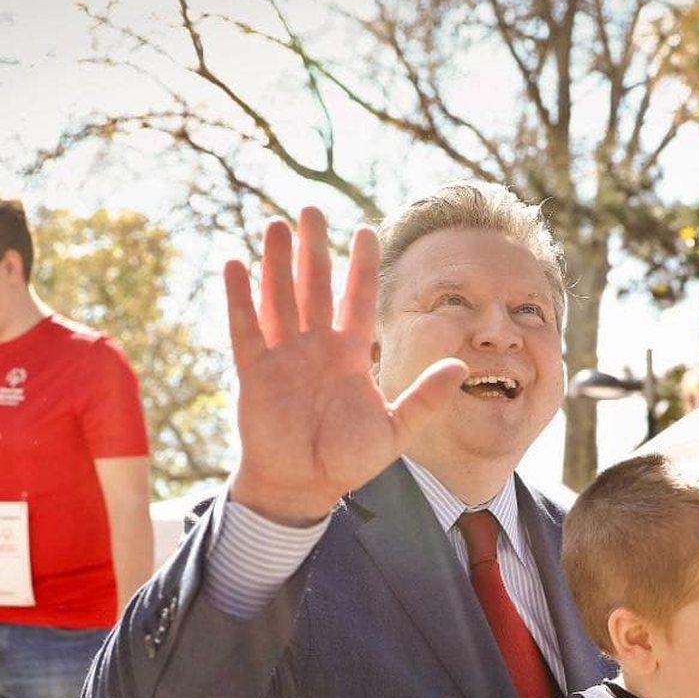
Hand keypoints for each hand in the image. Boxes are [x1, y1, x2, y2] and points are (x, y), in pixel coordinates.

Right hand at [226, 207, 468, 525]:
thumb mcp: (395, 431)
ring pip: (279, 298)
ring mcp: (283, 357)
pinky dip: (240, 298)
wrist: (305, 487)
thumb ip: (425, 398)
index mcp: (350, 356)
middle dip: (314, 250)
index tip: (366, 231)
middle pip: (314, 288)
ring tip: (276, 224)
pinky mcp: (255, 372)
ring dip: (277, 263)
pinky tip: (237, 265)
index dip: (361, 267)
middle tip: (312, 210)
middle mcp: (316, 348)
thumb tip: (462, 366)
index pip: (357, 300)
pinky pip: (246, 328)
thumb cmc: (348, 461)